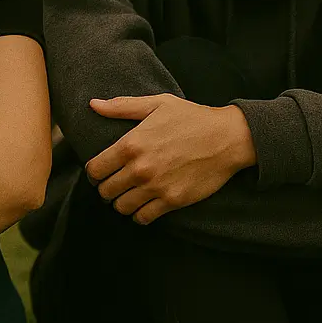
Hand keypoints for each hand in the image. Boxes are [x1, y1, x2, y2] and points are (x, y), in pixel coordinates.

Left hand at [86, 94, 255, 223]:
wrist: (228, 138)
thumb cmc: (192, 118)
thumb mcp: (157, 104)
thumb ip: (122, 106)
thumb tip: (93, 105)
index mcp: (130, 145)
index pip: (95, 169)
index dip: (94, 172)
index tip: (101, 171)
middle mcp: (140, 169)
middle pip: (105, 191)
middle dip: (106, 188)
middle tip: (115, 184)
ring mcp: (156, 187)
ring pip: (121, 207)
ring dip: (121, 203)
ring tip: (129, 195)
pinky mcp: (173, 201)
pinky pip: (143, 218)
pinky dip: (140, 214)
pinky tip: (144, 205)